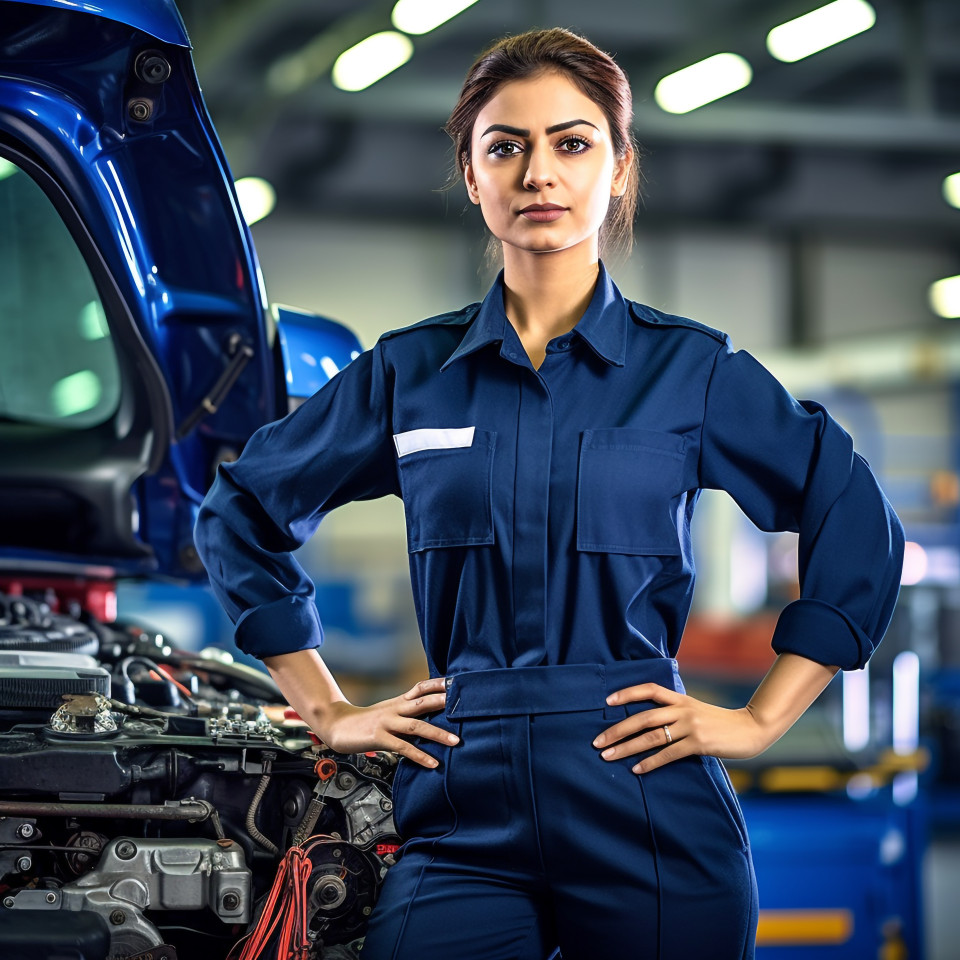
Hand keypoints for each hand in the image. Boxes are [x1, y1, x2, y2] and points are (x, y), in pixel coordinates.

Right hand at [319, 677, 458, 768]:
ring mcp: (387, 723)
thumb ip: (406, 713)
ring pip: (417, 726)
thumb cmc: (365, 721)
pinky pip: (403, 747)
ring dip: (438, 733)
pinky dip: (420, 755)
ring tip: (456, 740)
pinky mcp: (379, 738)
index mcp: (398, 702)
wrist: (337, 725)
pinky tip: (432, 762)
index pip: (421, 687)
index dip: (438, 684)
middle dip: (444, 703)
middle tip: (465, 704)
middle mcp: (395, 709)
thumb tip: (429, 716)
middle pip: (423, 702)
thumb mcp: (387, 711)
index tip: (457, 682)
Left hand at [591, 682, 768, 774]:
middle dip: (617, 730)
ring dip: (626, 748)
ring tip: (608, 756)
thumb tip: (651, 722)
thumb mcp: (697, 710)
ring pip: (651, 737)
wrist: (751, 729)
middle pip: (642, 717)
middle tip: (597, 741)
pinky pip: (668, 754)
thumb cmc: (721, 723)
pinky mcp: (698, 743)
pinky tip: (636, 769)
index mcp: (681, 699)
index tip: (606, 702)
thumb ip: (676, 712)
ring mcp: (690, 726)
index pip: (649, 689)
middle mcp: (682, 709)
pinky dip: (650, 762)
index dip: (627, 693)